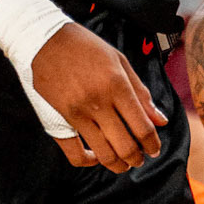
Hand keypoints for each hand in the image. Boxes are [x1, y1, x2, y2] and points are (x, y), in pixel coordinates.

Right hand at [31, 23, 168, 173]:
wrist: (43, 39)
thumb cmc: (85, 46)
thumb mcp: (119, 61)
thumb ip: (141, 92)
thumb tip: (161, 120)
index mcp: (116, 85)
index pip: (142, 127)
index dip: (153, 144)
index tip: (155, 149)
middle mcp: (98, 102)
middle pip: (125, 146)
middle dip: (138, 158)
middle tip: (141, 158)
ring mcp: (77, 113)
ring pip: (104, 153)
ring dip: (119, 164)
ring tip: (124, 163)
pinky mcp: (59, 121)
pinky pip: (74, 154)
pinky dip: (89, 161)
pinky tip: (96, 157)